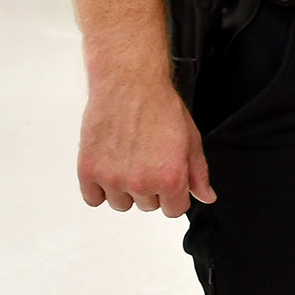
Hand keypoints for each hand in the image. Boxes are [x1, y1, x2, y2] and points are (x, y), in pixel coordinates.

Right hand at [76, 75, 213, 216]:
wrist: (130, 85)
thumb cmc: (162, 107)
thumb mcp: (191, 139)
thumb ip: (198, 173)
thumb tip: (206, 197)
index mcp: (170, 178)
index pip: (174, 210)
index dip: (175, 194)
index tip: (170, 179)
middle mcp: (141, 183)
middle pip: (148, 206)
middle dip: (152, 187)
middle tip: (149, 159)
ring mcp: (112, 179)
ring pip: (121, 204)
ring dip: (125, 189)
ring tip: (129, 160)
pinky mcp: (88, 172)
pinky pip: (93, 199)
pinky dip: (99, 188)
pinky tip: (110, 166)